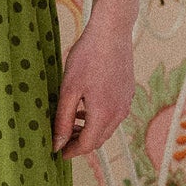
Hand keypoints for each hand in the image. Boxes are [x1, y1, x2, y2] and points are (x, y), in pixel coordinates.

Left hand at [52, 14, 135, 159]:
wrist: (111, 32)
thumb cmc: (87, 57)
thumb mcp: (69, 89)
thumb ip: (63, 119)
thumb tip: (57, 144)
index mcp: (104, 115)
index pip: (87, 145)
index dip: (71, 151)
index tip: (57, 153)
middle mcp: (119, 113)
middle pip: (98, 140)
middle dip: (79, 143)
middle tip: (61, 140)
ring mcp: (126, 103)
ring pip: (106, 128)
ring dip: (89, 130)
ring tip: (70, 123)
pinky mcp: (128, 93)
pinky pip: (113, 115)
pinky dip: (98, 119)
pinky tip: (85, 108)